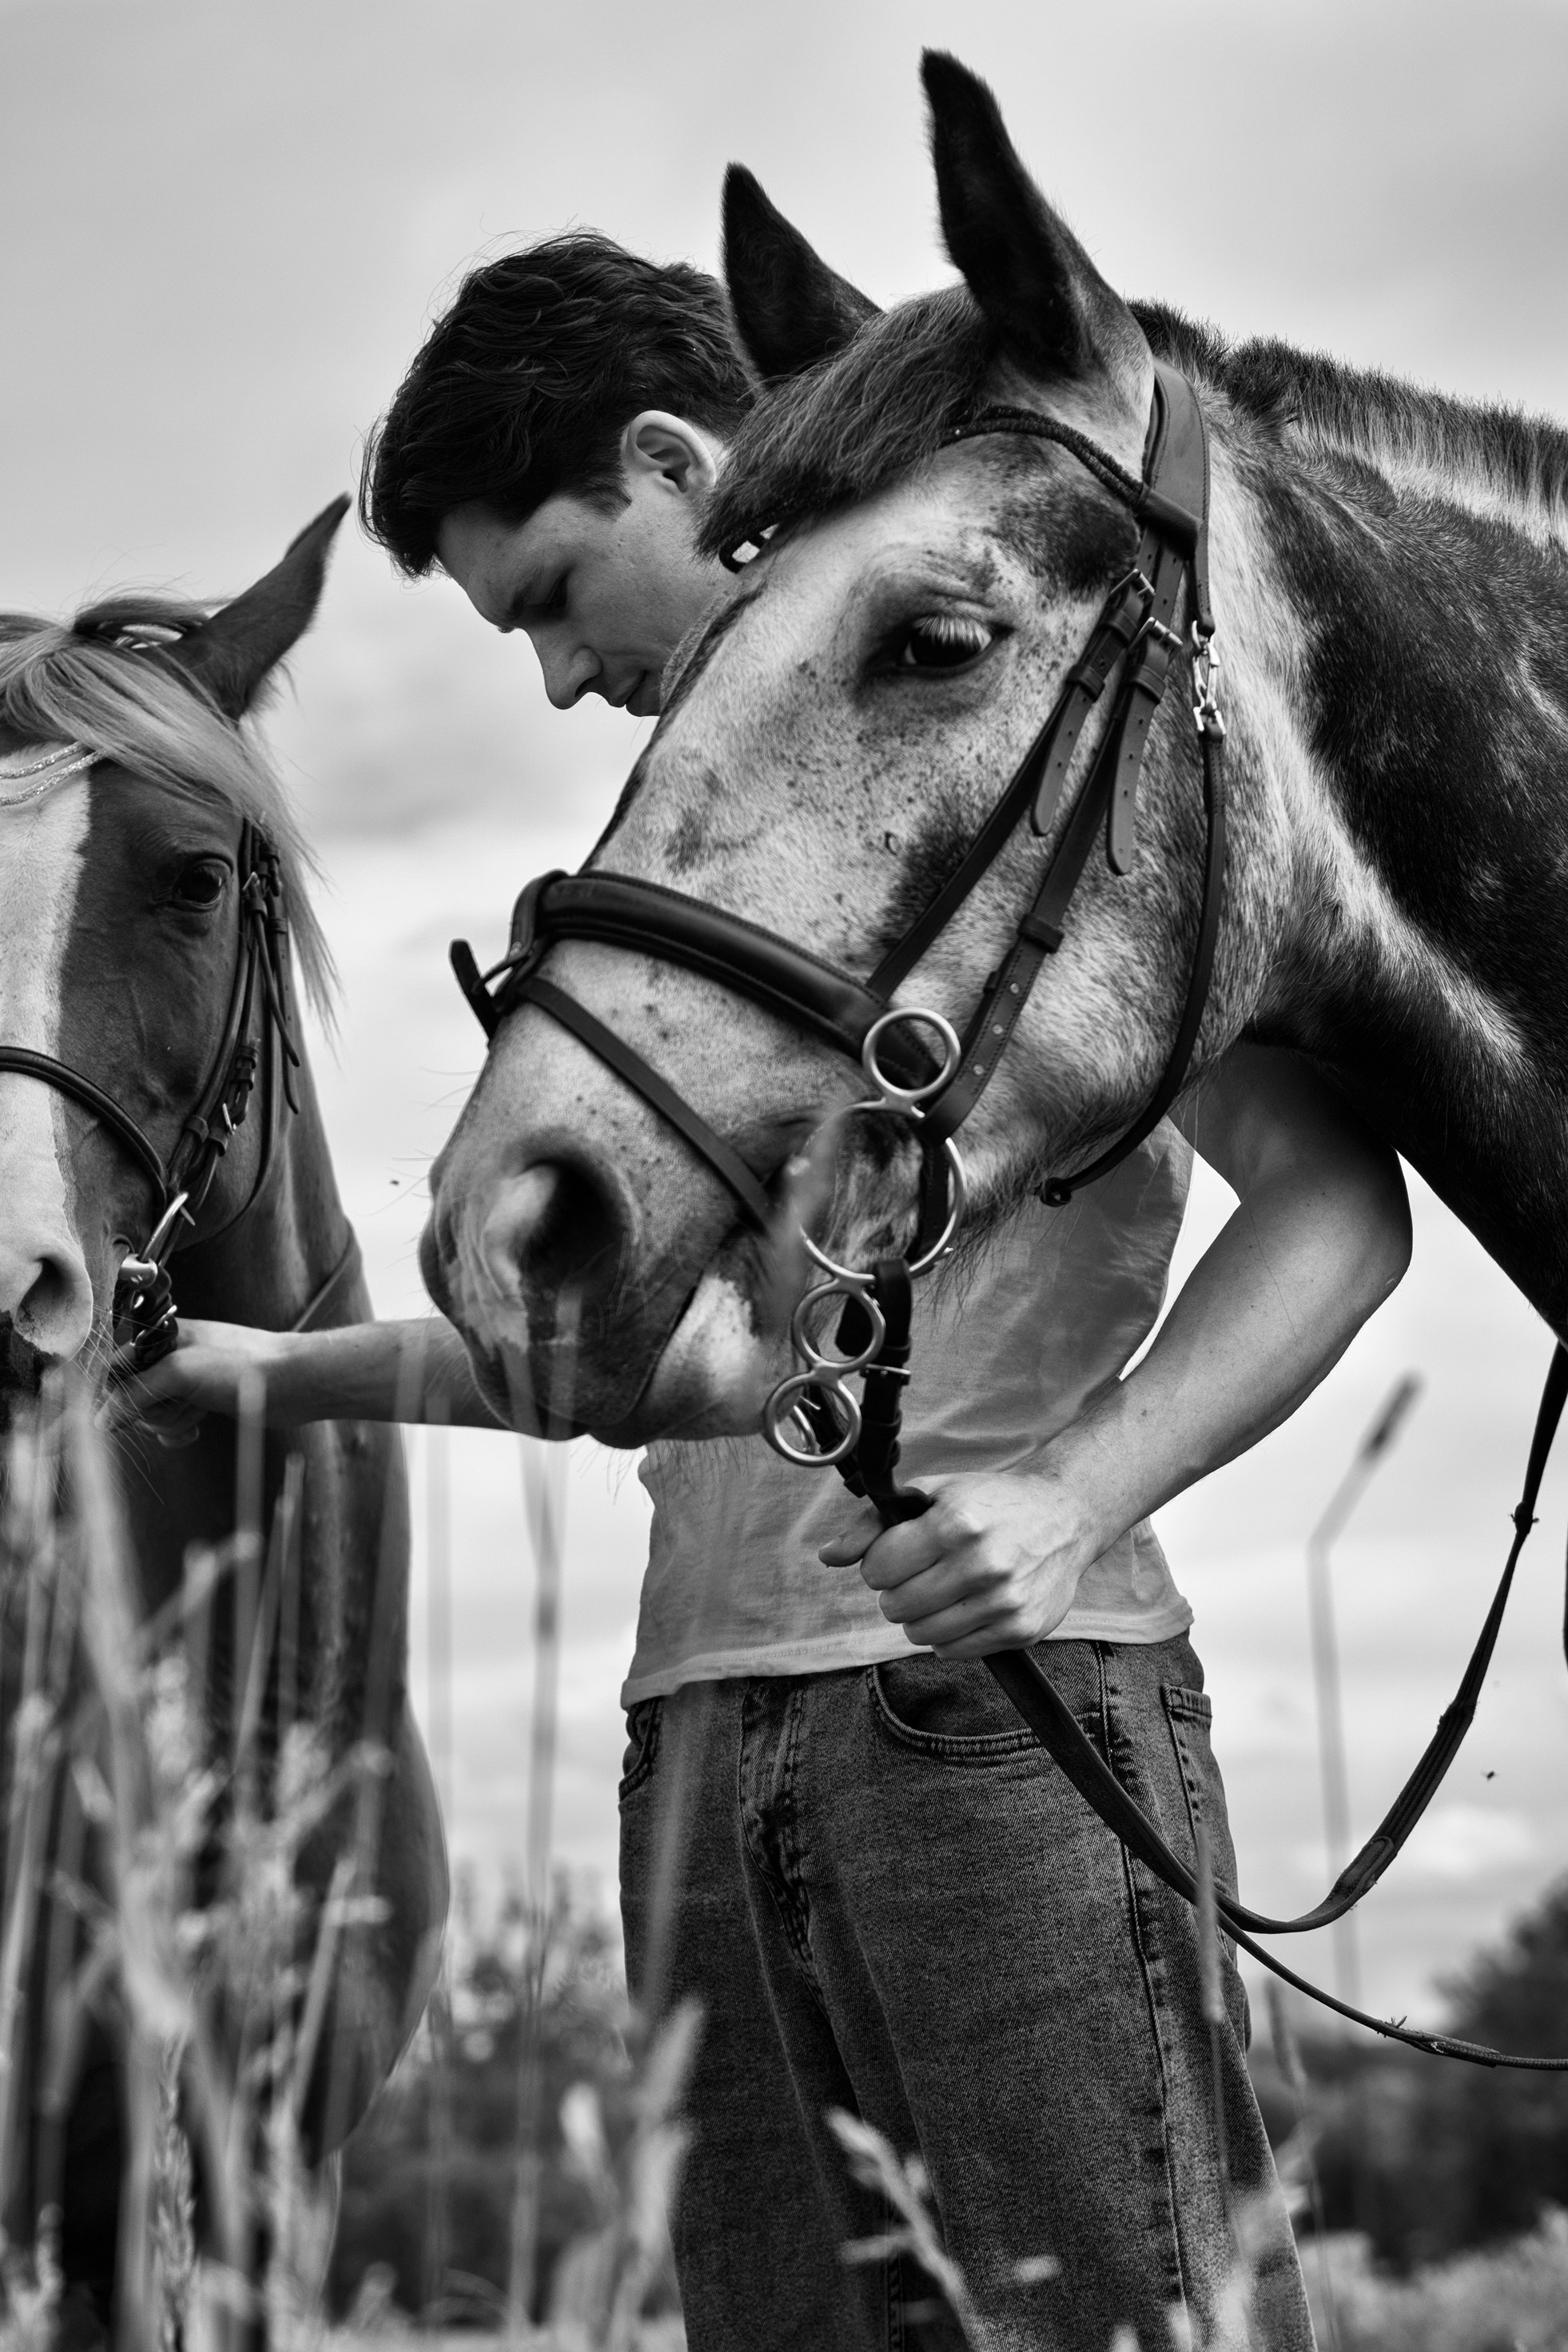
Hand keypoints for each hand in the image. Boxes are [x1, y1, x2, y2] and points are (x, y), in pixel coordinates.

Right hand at [106, 1319, 289, 1446]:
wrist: (293, 1382)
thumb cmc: (243, 1366)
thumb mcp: (180, 1372)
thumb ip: (137, 1392)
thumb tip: (102, 1418)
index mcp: (163, 1338)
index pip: (118, 1369)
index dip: (117, 1395)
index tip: (121, 1415)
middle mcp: (173, 1357)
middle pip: (133, 1395)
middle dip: (152, 1410)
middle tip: (178, 1404)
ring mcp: (189, 1380)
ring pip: (155, 1412)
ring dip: (170, 1421)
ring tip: (196, 1412)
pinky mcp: (204, 1400)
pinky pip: (174, 1422)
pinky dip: (180, 1430)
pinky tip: (195, 1430)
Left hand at [817, 1469, 1098, 1657]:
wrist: (1066, 1517)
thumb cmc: (991, 1502)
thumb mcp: (932, 1493)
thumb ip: (873, 1524)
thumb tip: (828, 1556)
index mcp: (955, 1523)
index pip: (878, 1569)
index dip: (879, 1562)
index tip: (898, 1552)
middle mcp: (981, 1564)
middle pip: (895, 1606)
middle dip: (897, 1590)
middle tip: (920, 1571)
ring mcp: (1003, 1601)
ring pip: (920, 1634)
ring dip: (920, 1615)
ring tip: (942, 1589)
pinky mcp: (1020, 1629)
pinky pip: (952, 1651)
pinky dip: (948, 1634)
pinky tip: (965, 1605)